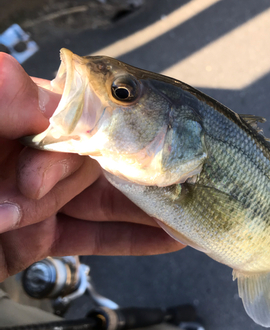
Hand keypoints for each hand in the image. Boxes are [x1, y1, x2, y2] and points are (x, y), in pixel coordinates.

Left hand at [0, 53, 183, 281]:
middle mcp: (26, 151)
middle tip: (25, 197)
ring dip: (146, 208)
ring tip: (192, 209)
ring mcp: (36, 199)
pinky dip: (133, 239)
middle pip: (90, 158)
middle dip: (65, 182)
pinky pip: (94, 237)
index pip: (73, 111)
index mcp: (8, 114)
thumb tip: (46, 89)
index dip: (82, 133)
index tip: (69, 157)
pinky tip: (169, 237)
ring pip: (105, 199)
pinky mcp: (39, 240)